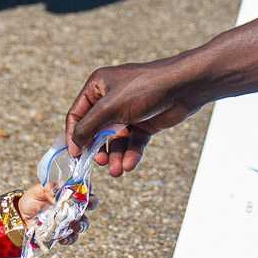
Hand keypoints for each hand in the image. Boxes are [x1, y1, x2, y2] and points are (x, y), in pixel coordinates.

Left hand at [16, 181, 88, 245]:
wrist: (21, 218)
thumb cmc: (31, 201)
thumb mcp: (38, 191)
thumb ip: (48, 188)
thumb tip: (56, 190)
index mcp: (68, 192)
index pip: (84, 187)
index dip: (89, 186)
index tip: (88, 187)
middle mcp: (73, 206)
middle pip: (91, 203)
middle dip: (92, 203)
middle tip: (88, 205)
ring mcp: (70, 220)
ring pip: (84, 222)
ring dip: (83, 224)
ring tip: (76, 225)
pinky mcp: (64, 233)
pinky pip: (72, 237)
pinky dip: (70, 238)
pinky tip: (63, 238)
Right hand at [64, 57, 201, 176]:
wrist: (183, 88)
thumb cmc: (145, 88)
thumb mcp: (110, 107)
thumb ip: (89, 127)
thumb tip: (74, 144)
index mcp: (98, 87)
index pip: (77, 115)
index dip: (74, 136)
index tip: (76, 155)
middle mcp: (110, 99)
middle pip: (96, 130)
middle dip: (98, 149)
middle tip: (101, 163)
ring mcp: (128, 112)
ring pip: (116, 140)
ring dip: (115, 156)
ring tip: (117, 170)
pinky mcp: (144, 122)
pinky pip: (133, 142)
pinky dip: (131, 153)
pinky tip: (130, 164)